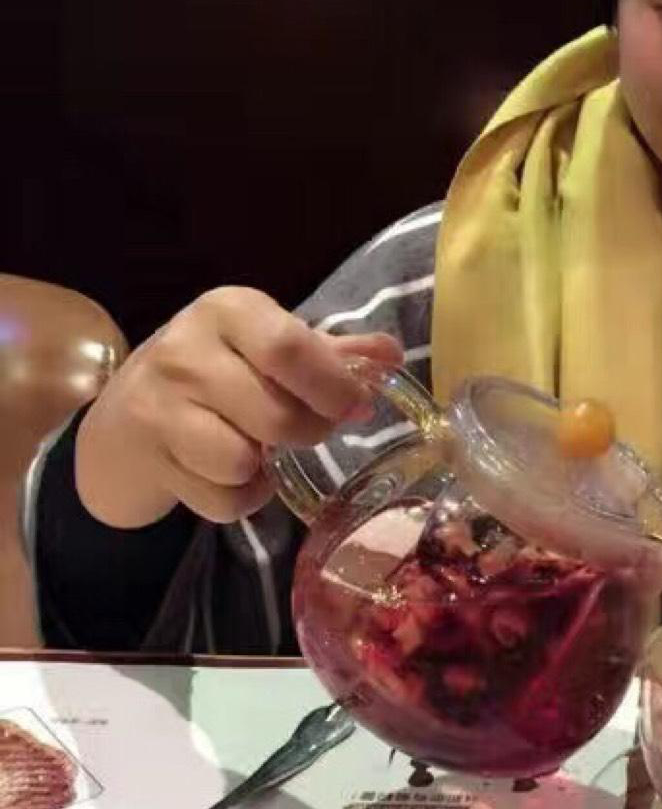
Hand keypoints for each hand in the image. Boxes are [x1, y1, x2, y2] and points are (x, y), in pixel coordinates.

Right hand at [77, 287, 402, 527]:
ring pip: (241, 460)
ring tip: (257, 448)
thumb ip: (332, 352)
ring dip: (265, 468)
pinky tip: (229, 474)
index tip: (355, 406)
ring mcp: (158, 404)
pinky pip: (221, 497)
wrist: (122, 421)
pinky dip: (241, 498)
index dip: (333, 386)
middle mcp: (186, 349)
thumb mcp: (268, 348)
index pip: (290, 348)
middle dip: (306, 432)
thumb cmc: (215, 374)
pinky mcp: (146, 457)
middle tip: (305, 430)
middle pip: (276, 414)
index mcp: (228, 310)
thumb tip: (392, 354)